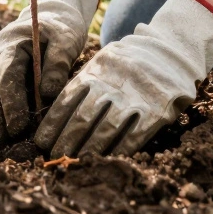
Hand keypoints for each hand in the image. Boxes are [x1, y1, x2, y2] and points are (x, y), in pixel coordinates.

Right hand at [0, 0, 99, 144]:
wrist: (51, 17)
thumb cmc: (60, 30)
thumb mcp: (66, 40)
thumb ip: (58, 63)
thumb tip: (48, 94)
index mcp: (12, 43)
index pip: (7, 75)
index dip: (11, 102)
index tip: (19, 126)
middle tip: (6, 141)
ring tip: (0, 142)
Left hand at [34, 0, 212, 157]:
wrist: (171, 52)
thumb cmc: (129, 61)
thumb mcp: (103, 61)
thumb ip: (84, 82)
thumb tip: (54, 111)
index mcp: (96, 71)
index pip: (67, 100)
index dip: (52, 123)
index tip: (41, 141)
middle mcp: (113, 85)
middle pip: (83, 118)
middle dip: (66, 140)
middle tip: (55, 156)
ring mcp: (135, 98)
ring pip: (105, 130)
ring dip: (87, 150)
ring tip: (75, 161)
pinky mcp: (157, 111)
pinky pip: (133, 136)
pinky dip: (117, 150)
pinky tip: (105, 160)